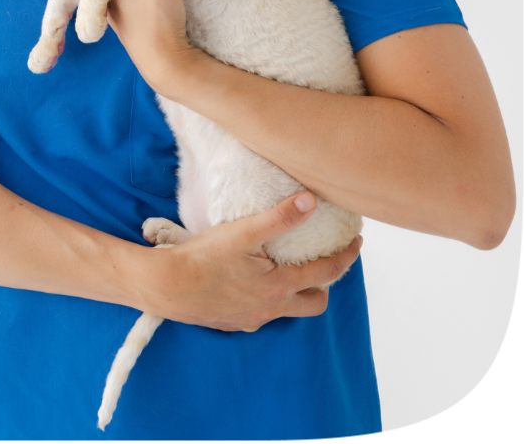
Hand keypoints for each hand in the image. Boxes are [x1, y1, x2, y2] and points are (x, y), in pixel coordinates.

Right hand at [136, 192, 362, 330]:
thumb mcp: (243, 231)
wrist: (167, 287)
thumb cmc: (204, 257)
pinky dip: (270, 297)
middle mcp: (272, 308)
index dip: (346, 256)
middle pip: (314, 302)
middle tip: (325, 259)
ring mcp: (253, 318)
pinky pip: (264, 313)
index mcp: (280, 286)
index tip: (357, 242)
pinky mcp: (235, 322)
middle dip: (325, 283)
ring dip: (296, 291)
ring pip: (288, 308)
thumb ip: (280, 217)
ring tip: (291, 267)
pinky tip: (255, 280)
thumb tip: (311, 201)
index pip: (327, 273)